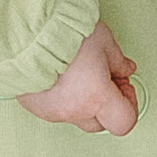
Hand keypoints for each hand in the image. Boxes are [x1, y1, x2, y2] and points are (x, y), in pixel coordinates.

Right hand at [19, 19, 139, 135]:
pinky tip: (62, 77)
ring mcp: (52, 112)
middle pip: (100, 123)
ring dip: (84, 102)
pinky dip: (63, 99)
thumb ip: (118, 61)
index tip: (125, 87)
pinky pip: (56, 110)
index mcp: (97, 97)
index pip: (124, 122)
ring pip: (77, 116)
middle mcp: (75, 110)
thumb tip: (125, 69)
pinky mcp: (35, 107)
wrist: (26, 33)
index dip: (130, 105)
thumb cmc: (63, 34)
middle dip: (106, 104)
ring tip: (80, 73)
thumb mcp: (104, 41)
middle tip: (105, 78)